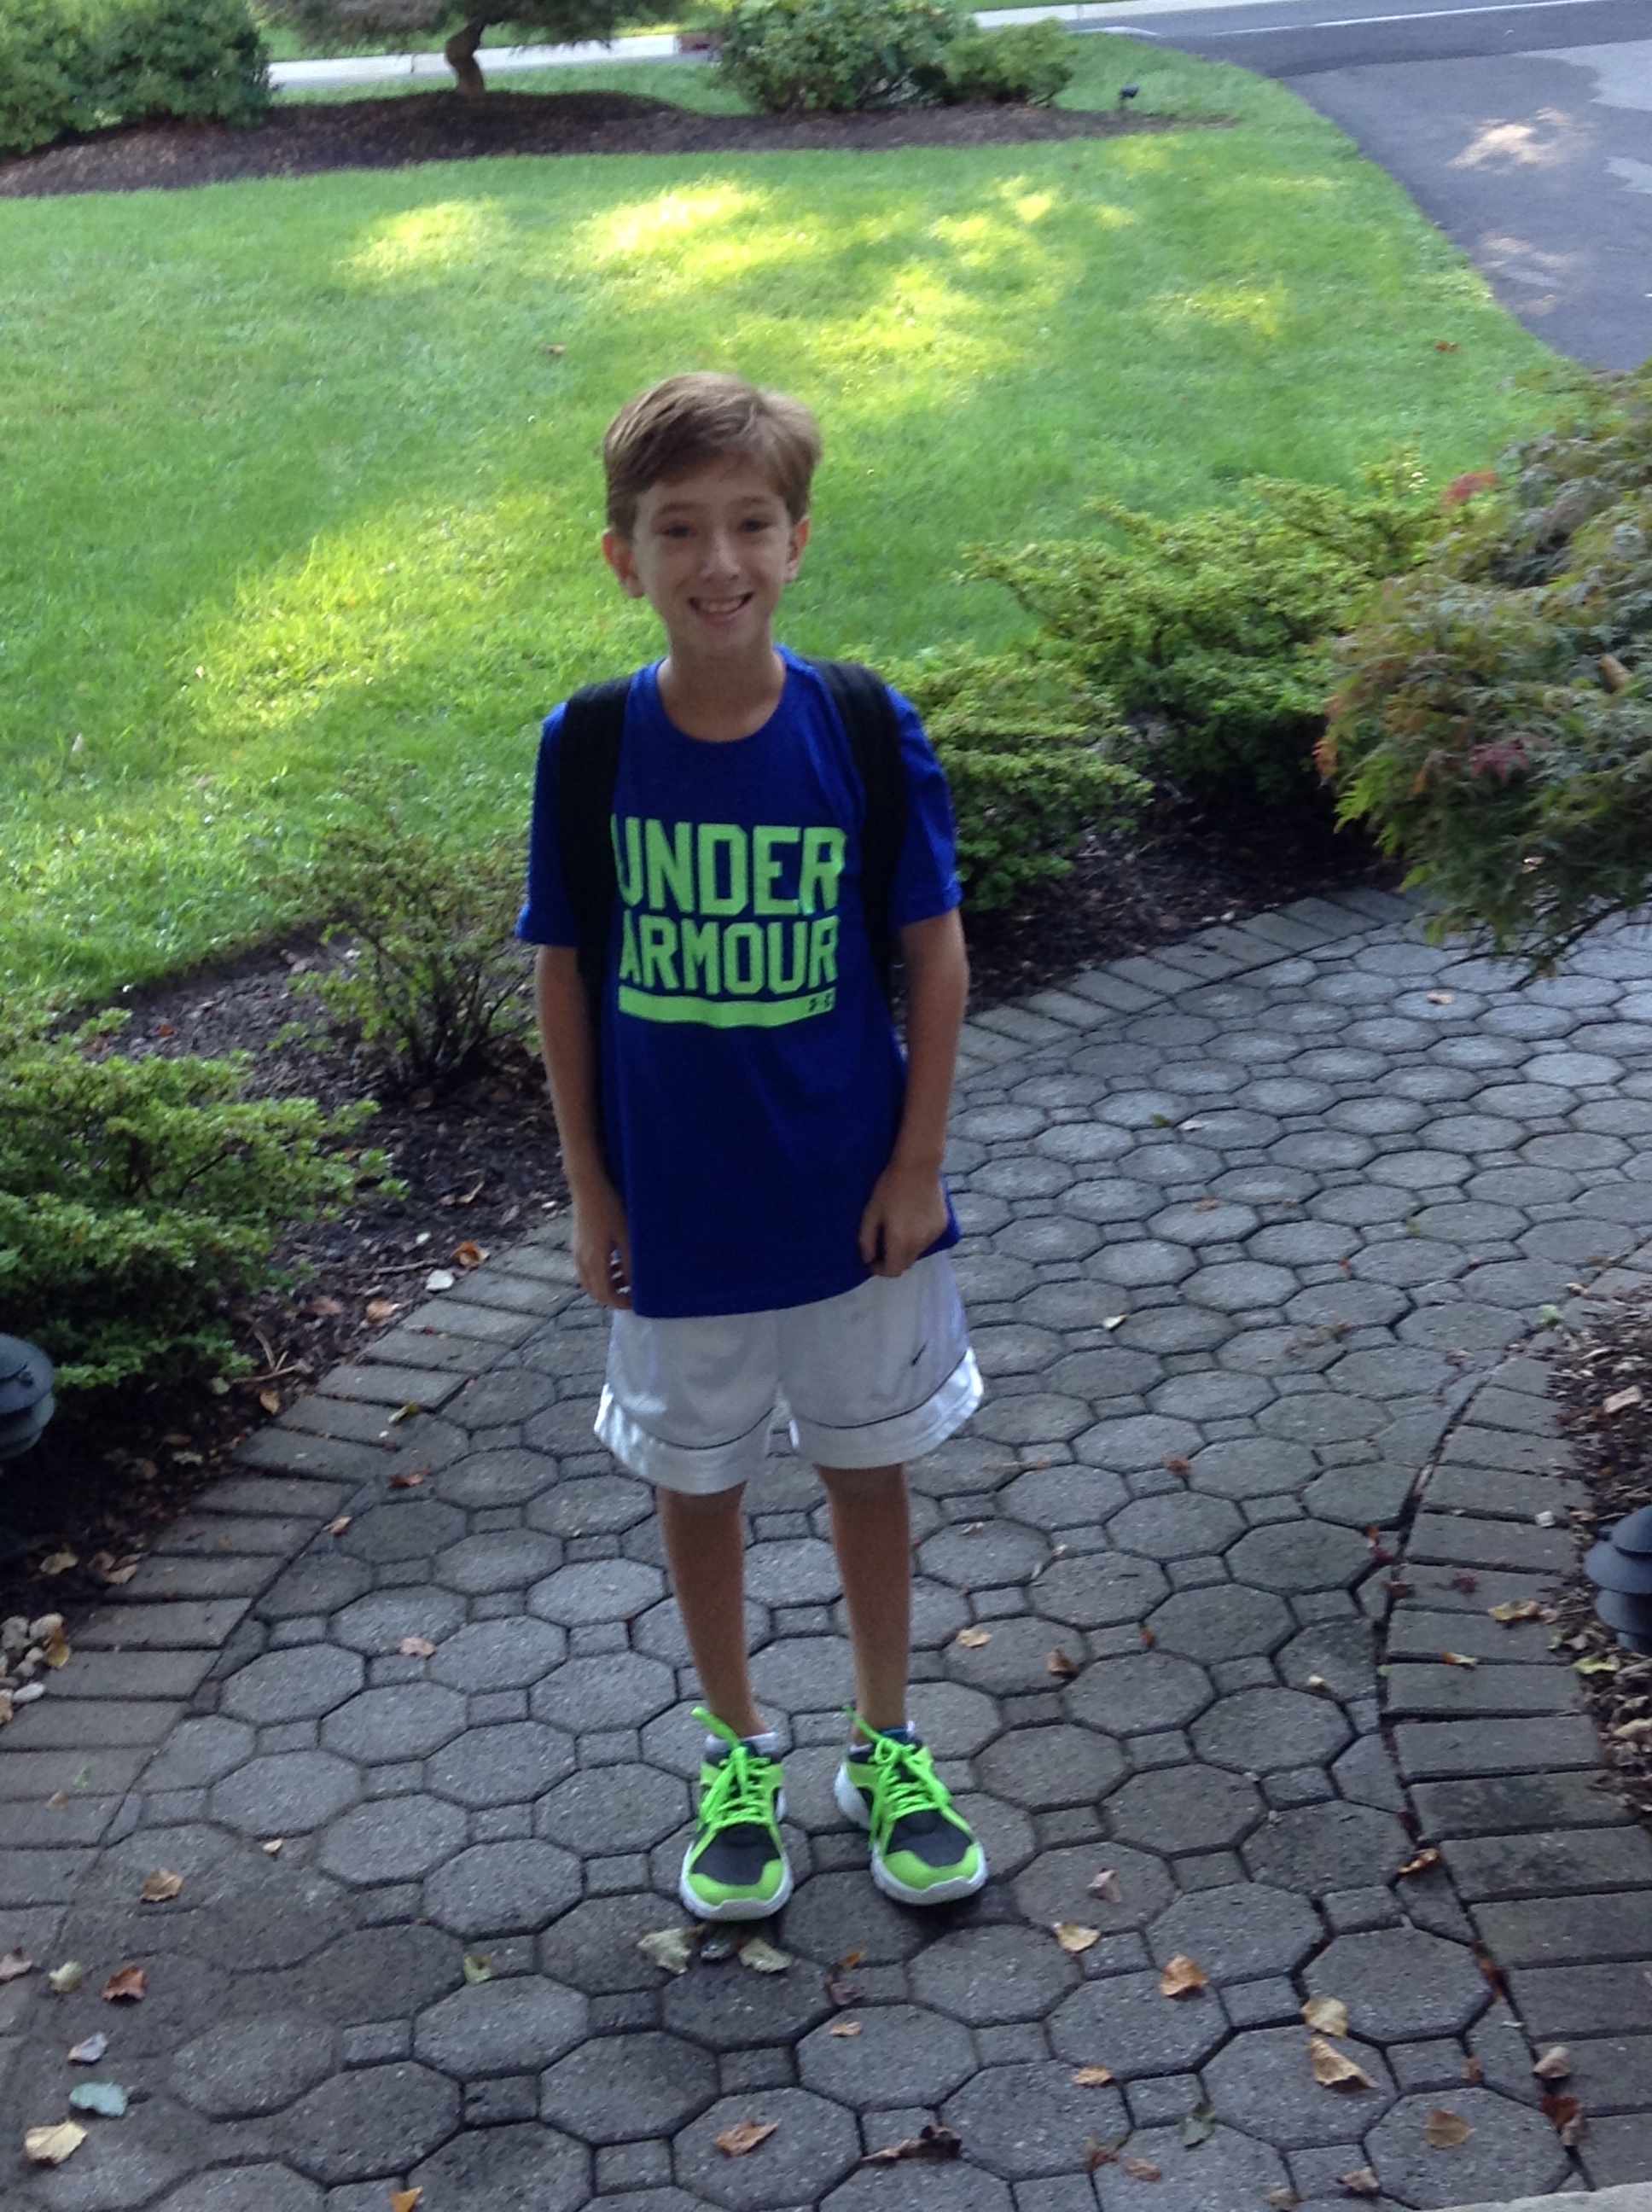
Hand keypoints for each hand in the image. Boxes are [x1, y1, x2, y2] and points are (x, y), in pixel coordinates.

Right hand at [570, 1177, 633, 1309]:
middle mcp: (582, 1261)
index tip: (636, 1303)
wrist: (587, 1186)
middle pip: (595, 1292)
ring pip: (589, 1282)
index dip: (621, 1303)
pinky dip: (600, 1273)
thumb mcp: (626, 1237)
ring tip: (625, 1278)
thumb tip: (636, 1285)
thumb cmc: (610, 1209)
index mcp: (594, 1262)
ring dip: (606, 1285)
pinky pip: (586, 1269)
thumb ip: (630, 1264)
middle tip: (631, 1295)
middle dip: (613, 1298)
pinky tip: (614, 1262)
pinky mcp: (576, 1244)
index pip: (606, 1295)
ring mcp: (577, 1253)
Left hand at [858, 1159, 947, 1279]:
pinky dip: (918, 1237)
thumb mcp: (871, 1213)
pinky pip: (927, 1240)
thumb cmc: (889, 1188)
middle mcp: (920, 1244)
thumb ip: (866, 1240)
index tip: (871, 1260)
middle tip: (881, 1246)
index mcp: (900, 1242)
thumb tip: (867, 1259)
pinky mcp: (942, 1225)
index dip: (880, 1269)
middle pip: (905, 1264)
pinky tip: (912, 1220)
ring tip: (897, 1230)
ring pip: (917, 1252)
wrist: (918, 1166)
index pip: (893, 1271)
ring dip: (905, 1249)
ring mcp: (933, 1235)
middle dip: (892, 1260)